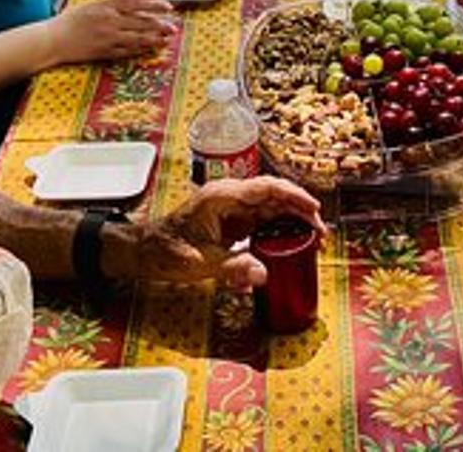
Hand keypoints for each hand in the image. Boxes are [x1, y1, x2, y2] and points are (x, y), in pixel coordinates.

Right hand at [50, 0, 176, 63]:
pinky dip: (140, 49)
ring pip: (137, 37)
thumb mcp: (90, 5)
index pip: (136, 3)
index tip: (168, 6)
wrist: (53, 39)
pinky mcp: (104, 51)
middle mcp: (110, 20)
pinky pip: (127, 50)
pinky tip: (150, 49)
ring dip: (154, 38)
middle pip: (141, 21)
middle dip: (160, 24)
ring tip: (167, 39)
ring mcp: (108, 37)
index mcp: (106, 6)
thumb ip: (109, 5)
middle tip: (174, 27)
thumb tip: (127, 5)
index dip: (154, 5)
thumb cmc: (68, 22)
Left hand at [114, 177, 325, 289]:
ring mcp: (231, 210)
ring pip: (270, 209)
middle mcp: (229, 199)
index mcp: (222, 198)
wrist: (142, 252)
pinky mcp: (231, 224)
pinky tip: (292, 243)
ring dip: (293, 220)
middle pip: (274, 197)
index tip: (314, 209)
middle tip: (321, 232)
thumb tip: (262, 274)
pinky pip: (261, 222)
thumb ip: (231, 268)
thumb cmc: (163, 252)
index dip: (294, 196)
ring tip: (314, 238)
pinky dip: (279, 230)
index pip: (266, 188)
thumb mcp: (198, 263)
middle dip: (300, 211)